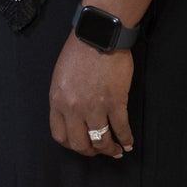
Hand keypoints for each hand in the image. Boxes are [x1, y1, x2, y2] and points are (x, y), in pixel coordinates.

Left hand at [49, 36, 134, 158]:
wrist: (98, 35)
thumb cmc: (79, 51)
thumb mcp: (61, 77)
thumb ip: (64, 98)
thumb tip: (72, 116)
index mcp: (57, 101)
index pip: (60, 135)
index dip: (72, 145)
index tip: (81, 145)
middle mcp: (74, 108)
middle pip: (80, 143)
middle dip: (91, 152)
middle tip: (99, 151)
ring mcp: (95, 107)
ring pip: (101, 140)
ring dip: (110, 149)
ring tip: (117, 150)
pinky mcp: (115, 102)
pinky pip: (121, 128)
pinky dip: (126, 139)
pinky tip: (129, 142)